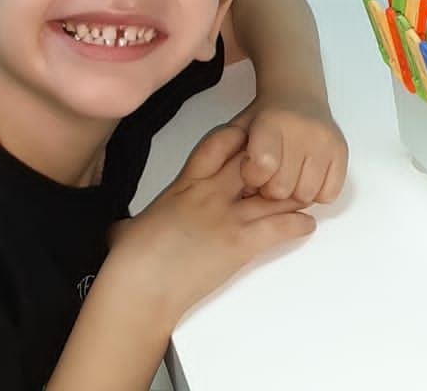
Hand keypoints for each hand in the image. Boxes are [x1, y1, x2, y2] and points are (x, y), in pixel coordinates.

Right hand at [108, 124, 314, 330]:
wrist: (139, 289)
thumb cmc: (130, 261)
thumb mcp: (130, 230)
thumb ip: (131, 225)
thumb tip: (119, 234)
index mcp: (185, 183)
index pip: (219, 143)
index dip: (240, 137)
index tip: (253, 137)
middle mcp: (211, 192)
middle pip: (254, 160)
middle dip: (274, 159)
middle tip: (292, 160)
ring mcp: (228, 216)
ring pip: (273, 192)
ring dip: (293, 193)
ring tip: (306, 192)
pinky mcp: (240, 243)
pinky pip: (279, 226)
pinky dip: (296, 224)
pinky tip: (306, 224)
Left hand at [234, 92, 348, 204]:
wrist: (296, 93)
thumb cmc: (265, 117)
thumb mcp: (240, 128)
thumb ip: (231, 156)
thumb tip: (238, 192)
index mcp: (272, 122)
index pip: (261, 169)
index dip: (252, 176)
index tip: (252, 168)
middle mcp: (302, 131)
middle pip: (282, 189)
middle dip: (271, 189)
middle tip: (271, 173)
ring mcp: (325, 142)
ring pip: (306, 196)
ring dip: (295, 192)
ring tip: (289, 174)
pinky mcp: (341, 152)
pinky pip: (329, 194)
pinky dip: (318, 192)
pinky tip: (308, 175)